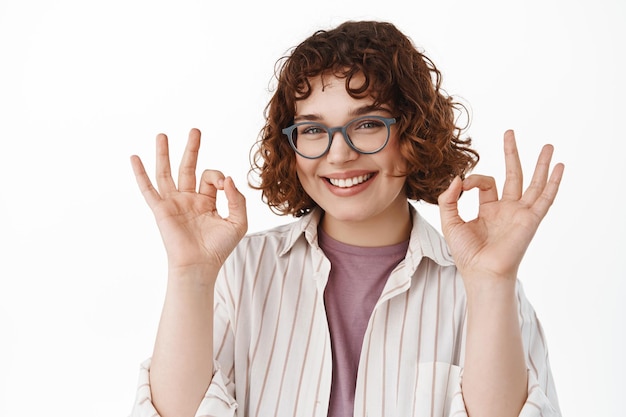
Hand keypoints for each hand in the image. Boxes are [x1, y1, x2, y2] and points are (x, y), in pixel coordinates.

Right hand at [130, 128, 247, 271]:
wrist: (200, 265)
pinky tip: (134, 158)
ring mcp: (174, 203)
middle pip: (188, 167)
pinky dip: (140, 174)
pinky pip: (148, 189)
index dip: (219, 177)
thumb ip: (237, 199)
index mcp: (207, 201)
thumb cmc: (219, 248)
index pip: (212, 178)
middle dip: (192, 149)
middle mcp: (189, 199)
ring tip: (162, 135)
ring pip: (166, 173)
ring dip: (164, 154)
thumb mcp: (238, 222)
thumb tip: (228, 179)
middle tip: (195, 130)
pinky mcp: (161, 210)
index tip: (225, 186)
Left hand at [438, 130, 563, 282]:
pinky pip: (545, 198)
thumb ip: (449, 199)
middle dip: (511, 153)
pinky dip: (553, 183)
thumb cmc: (466, 253)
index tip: (462, 186)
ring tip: (548, 146)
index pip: (484, 183)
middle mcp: (507, 210)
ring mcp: (520, 214)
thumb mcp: (450, 221)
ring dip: (540, 164)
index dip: (472, 179)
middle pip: (512, 175)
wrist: (482, 272)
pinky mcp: (530, 219)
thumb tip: (457, 178)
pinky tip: (560, 167)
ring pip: (533, 183)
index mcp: (488, 210)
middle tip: (510, 132)